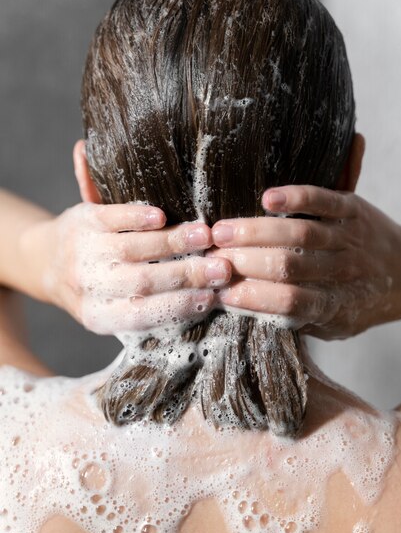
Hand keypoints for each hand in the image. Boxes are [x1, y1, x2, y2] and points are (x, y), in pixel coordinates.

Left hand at [22, 203, 230, 333]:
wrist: (47, 260)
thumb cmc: (96, 289)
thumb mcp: (112, 308)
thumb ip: (152, 310)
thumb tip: (204, 308)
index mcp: (98, 315)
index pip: (142, 315)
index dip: (177, 307)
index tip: (210, 298)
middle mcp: (89, 286)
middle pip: (142, 281)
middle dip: (186, 275)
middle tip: (221, 268)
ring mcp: (85, 251)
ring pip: (133, 248)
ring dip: (173, 242)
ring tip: (205, 237)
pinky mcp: (83, 221)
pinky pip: (114, 218)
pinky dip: (138, 217)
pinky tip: (163, 217)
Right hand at [208, 185, 400, 338]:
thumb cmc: (357, 302)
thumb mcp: (332, 326)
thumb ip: (295, 320)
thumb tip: (245, 312)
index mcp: (334, 307)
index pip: (290, 304)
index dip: (253, 298)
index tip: (221, 293)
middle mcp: (342, 273)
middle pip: (288, 267)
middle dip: (244, 261)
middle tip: (210, 257)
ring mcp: (348, 239)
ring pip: (299, 234)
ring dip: (256, 232)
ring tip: (221, 231)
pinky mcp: (352, 210)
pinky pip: (323, 201)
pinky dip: (296, 197)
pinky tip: (267, 198)